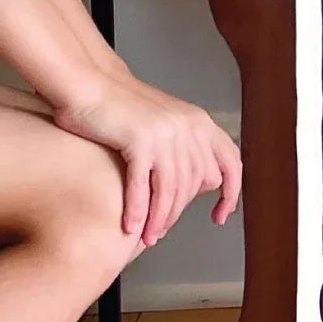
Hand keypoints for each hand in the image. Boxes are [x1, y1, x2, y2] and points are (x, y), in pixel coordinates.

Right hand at [52, 72, 242, 246]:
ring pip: (170, 190)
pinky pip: (142, 187)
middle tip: (161, 232)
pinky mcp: (139, 140)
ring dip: (158, 219)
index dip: (231, 192)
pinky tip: (130, 227)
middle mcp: (188, 127)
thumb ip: (188, 148)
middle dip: (177, 213)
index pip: (231, 162)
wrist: (91, 84)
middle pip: (194, 185)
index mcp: (200, 123)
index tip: (220, 217)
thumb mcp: (168, 123)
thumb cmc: (124, 110)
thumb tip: (206, 184)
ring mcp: (165, 133)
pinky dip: (138, 211)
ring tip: (147, 237)